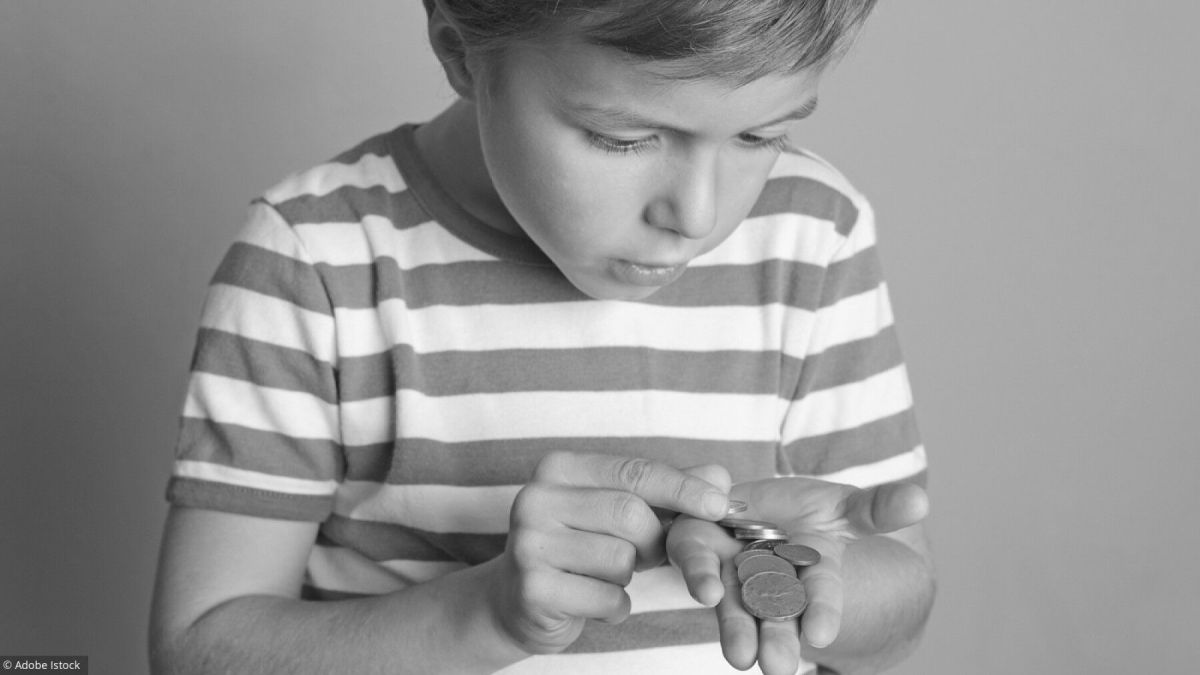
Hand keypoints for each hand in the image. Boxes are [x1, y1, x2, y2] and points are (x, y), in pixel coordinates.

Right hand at [488, 452, 730, 654]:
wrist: (517, 600)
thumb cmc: (580, 549)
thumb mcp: (620, 512)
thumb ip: (668, 491)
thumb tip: (720, 475)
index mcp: (559, 468)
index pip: (634, 471)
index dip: (683, 489)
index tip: (721, 505)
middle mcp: (536, 498)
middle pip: (631, 514)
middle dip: (652, 541)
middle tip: (645, 554)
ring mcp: (529, 544)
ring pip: (620, 559)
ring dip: (627, 577)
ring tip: (602, 575)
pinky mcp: (533, 589)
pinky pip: (608, 599)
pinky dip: (614, 607)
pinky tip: (590, 600)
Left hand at [667, 477, 927, 674]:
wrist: (753, 509)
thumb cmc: (808, 516)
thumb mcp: (847, 510)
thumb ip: (878, 508)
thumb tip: (920, 503)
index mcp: (813, 573)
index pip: (820, 597)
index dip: (822, 613)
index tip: (819, 635)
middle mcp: (772, 582)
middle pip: (775, 613)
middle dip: (776, 640)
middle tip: (776, 668)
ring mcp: (732, 570)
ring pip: (733, 602)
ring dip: (736, 629)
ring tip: (740, 657)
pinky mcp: (697, 548)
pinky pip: (693, 556)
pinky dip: (697, 570)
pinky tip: (705, 587)